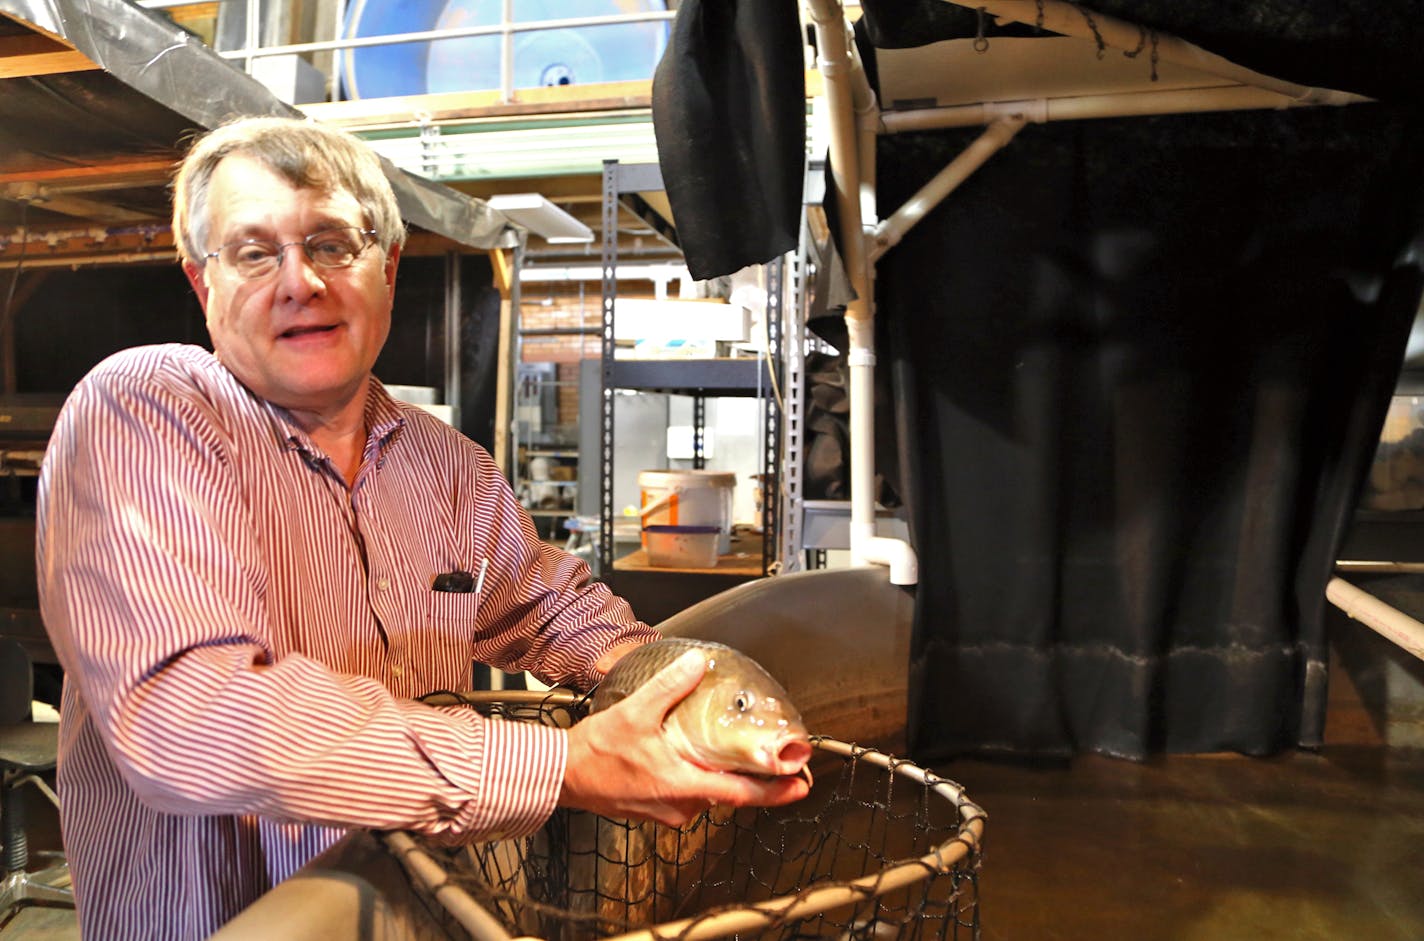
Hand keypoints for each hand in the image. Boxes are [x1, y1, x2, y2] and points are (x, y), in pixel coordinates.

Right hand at [560, 649, 810, 826]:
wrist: (561, 774)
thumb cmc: (596, 751)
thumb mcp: (637, 711)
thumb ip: (671, 686)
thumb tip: (698, 662)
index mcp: (682, 785)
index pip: (740, 795)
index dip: (774, 791)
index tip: (800, 786)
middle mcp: (680, 806)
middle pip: (728, 795)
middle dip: (751, 778)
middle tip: (777, 762)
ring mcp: (667, 811)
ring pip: (707, 796)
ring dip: (720, 777)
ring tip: (732, 754)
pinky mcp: (654, 809)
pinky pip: (688, 796)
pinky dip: (699, 779)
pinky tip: (695, 759)